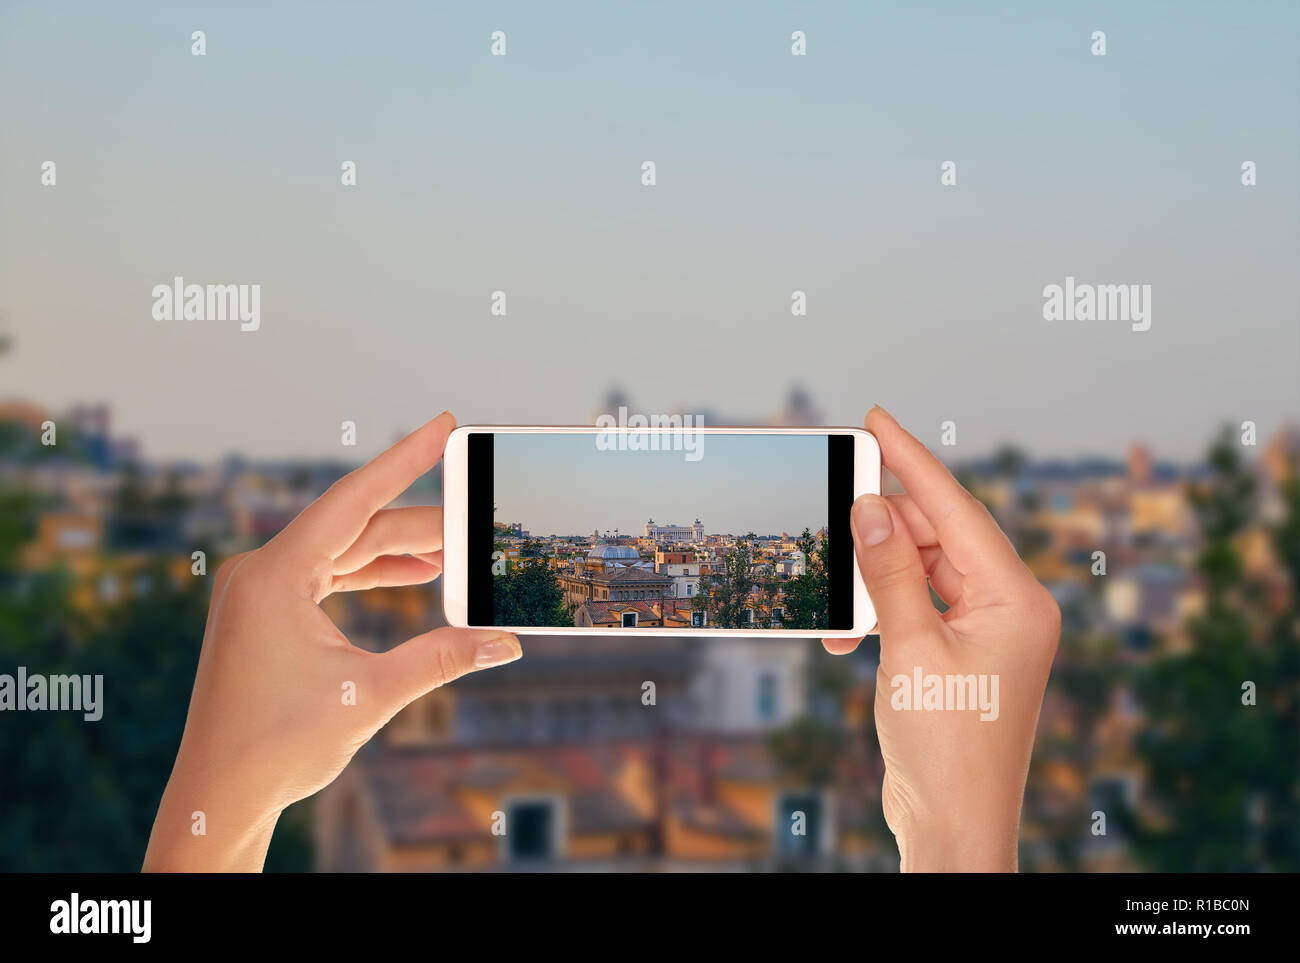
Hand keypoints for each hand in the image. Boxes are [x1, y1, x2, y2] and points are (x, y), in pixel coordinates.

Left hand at [143, 411, 521, 871]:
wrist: (218, 795)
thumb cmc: (277, 747)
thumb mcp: (369, 696)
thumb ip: (440, 658)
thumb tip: (504, 641)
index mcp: (274, 577)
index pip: (353, 500)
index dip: (405, 459)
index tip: (443, 424)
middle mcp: (260, 572)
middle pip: (355, 527)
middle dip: (420, 524)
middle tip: (476, 517)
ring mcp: (258, 592)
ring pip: (342, 550)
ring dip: (398, 550)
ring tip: (457, 549)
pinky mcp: (264, 612)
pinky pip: (326, 574)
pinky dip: (370, 573)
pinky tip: (414, 575)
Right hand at [824, 406, 1059, 871]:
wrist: (955, 824)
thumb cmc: (947, 744)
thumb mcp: (909, 648)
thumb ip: (888, 572)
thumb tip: (870, 506)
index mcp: (1017, 599)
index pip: (959, 510)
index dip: (913, 461)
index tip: (877, 420)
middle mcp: (1009, 608)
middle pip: (938, 537)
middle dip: (881, 529)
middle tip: (835, 505)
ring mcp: (985, 633)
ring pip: (920, 573)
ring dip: (872, 580)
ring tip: (834, 590)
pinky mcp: (960, 655)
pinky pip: (914, 609)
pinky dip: (877, 614)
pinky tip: (844, 634)